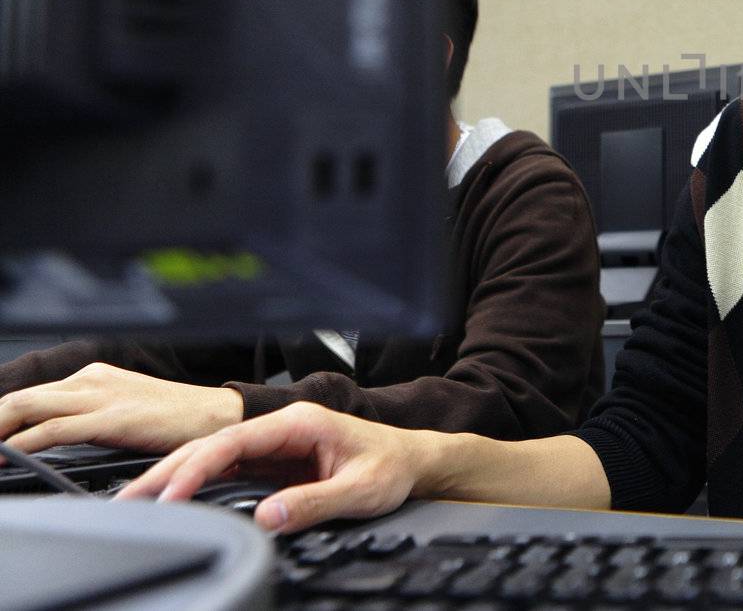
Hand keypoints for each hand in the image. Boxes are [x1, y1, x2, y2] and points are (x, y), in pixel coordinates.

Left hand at [0, 362, 242, 456]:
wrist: (220, 416)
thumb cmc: (177, 420)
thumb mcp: (124, 411)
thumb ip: (87, 419)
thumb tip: (50, 440)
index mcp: (93, 376)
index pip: (27, 393)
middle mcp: (92, 379)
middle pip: (17, 397)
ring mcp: (102, 396)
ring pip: (27, 407)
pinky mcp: (114, 417)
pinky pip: (55, 429)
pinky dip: (21, 443)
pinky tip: (7, 455)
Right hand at [116, 401, 427, 532]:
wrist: (412, 461)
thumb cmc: (392, 465)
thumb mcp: (360, 490)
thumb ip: (315, 502)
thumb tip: (268, 516)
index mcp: (300, 423)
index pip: (235, 442)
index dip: (198, 468)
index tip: (172, 494)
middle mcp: (282, 428)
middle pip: (214, 446)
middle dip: (170, 470)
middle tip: (131, 499)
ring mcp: (276, 444)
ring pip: (215, 457)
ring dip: (177, 477)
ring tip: (140, 501)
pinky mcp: (276, 463)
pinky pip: (229, 471)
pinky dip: (199, 484)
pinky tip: (175, 500)